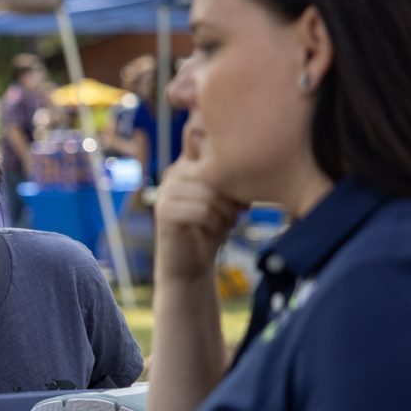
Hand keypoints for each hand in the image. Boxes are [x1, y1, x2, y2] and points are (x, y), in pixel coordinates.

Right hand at [153, 151, 246, 283]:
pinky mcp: (163, 211)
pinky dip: (215, 223)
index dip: (231, 165)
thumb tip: (247, 164)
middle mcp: (173, 172)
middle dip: (232, 194)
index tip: (242, 190)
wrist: (190, 264)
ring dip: (226, 211)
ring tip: (228, 222)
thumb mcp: (227, 197)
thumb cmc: (211, 228)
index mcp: (188, 163)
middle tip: (239, 211)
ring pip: (210, 193)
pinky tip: (215, 230)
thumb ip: (231, 176)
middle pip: (215, 172)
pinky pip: (202, 211)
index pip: (209, 146)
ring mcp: (165, 191)